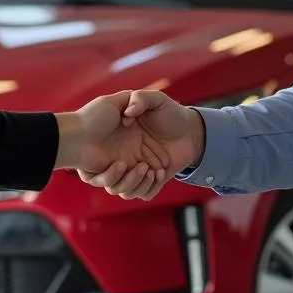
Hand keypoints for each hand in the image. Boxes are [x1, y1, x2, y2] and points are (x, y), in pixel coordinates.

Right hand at [78, 90, 203, 200]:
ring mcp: (138, 169)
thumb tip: (126, 114)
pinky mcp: (152, 179)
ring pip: (124, 190)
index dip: (102, 163)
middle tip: (134, 164)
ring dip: (134, 184)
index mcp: (121, 139)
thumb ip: (141, 98)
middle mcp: (126, 156)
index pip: (100, 158)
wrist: (192, 130)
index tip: (119, 155)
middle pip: (108, 180)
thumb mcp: (157, 100)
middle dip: (118, 178)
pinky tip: (159, 173)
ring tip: (149, 169)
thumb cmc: (172, 114)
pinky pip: (144, 194)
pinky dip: (149, 188)